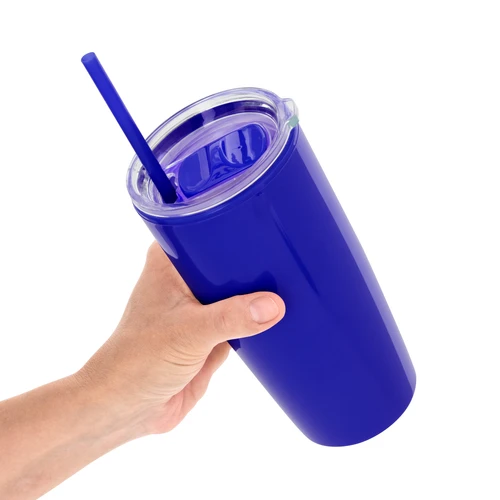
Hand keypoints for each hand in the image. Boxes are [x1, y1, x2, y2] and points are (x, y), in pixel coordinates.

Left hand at [79, 242, 285, 436]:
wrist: (126, 408)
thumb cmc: (140, 359)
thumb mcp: (190, 332)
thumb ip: (232, 317)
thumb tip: (275, 305)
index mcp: (171, 264)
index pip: (207, 230)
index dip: (237, 226)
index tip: (270, 223)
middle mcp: (186, 281)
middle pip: (230, 263)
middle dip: (256, 264)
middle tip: (292, 254)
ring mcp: (199, 310)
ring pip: (238, 294)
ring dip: (259, 294)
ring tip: (295, 282)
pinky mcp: (210, 336)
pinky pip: (242, 322)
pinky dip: (257, 321)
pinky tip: (283, 313)